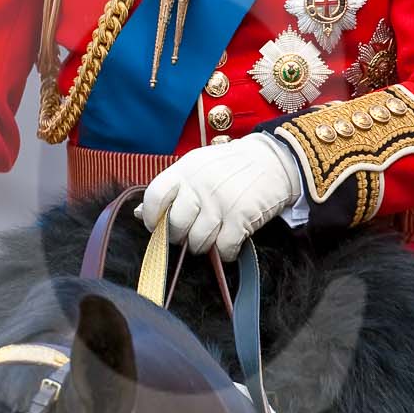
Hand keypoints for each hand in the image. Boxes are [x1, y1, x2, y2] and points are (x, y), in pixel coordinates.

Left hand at [138, 134, 301, 259]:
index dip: (152, 217)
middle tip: (191, 232)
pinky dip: (226, 252)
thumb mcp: (196, 168)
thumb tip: (139, 213)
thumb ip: (171, 189)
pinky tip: (230, 242)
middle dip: (180, 237)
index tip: (158, 226)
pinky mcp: (241, 217)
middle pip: (175, 226)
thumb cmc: (230, 167)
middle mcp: (200, 186)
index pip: (155, 197)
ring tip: (213, 236)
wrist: (273, 160)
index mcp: (185, 171)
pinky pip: (223, 249)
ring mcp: (221, 202)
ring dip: (204, 246)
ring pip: (197, 241)